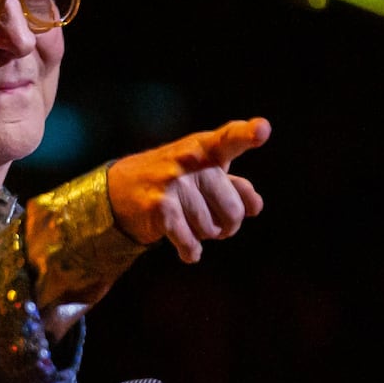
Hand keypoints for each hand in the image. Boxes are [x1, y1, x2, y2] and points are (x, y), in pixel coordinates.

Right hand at [108, 119, 270, 262]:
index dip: (249, 134)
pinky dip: (191, 251)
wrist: (120, 189)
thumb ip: (235, 186)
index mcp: (206, 147)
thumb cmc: (174, 179)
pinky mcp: (160, 207)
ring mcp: (173, 182)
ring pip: (211, 229)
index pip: (231, 138)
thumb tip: (255, 206)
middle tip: (214, 222)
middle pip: (233, 211)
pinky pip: (190, 242)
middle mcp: (190, 160)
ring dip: (204, 236)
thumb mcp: (204, 173)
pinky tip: (188, 249)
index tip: (263, 130)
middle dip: (227, 225)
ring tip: (189, 223)